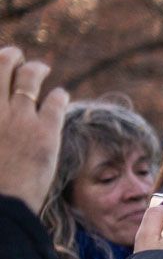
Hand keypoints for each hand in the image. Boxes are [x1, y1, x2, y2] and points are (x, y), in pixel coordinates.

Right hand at [0, 46, 67, 213]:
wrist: (2, 203)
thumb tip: (3, 116)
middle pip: (3, 65)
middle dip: (10, 56)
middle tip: (15, 55)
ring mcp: (20, 117)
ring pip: (29, 76)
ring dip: (35, 68)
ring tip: (40, 68)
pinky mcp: (46, 130)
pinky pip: (55, 100)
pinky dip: (58, 95)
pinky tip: (60, 95)